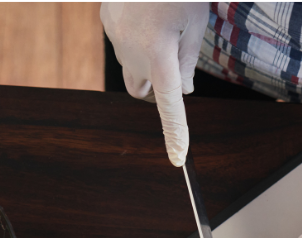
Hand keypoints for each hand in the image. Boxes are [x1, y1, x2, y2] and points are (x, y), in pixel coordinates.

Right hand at [101, 2, 207, 165]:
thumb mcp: (194, 24)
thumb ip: (187, 61)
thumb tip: (182, 90)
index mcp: (159, 54)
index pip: (169, 105)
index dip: (175, 133)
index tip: (178, 158)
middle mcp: (132, 51)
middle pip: (144, 88)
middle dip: (157, 84)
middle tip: (174, 55)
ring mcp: (115, 36)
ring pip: (131, 66)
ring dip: (147, 60)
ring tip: (162, 24)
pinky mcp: (106, 20)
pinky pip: (123, 42)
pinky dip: (136, 37)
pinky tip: (147, 12)